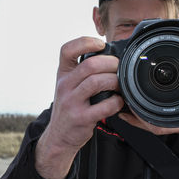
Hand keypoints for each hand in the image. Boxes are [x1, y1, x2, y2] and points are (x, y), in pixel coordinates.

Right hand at [35, 37, 123, 178]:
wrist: (58, 136)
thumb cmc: (69, 107)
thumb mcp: (68, 86)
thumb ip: (81, 72)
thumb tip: (110, 56)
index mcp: (62, 74)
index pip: (67, 50)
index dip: (85, 42)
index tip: (100, 44)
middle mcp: (64, 85)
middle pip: (90, 65)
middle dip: (110, 63)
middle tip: (119, 67)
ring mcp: (71, 102)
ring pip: (97, 82)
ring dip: (115, 81)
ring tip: (120, 84)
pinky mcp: (81, 118)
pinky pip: (104, 106)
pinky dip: (116, 102)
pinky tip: (118, 102)